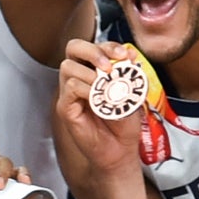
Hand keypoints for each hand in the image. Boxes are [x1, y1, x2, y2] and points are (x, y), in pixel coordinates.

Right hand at [54, 38, 144, 185]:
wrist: (120, 152)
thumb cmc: (124, 124)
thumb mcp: (132, 94)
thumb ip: (129, 76)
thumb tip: (130, 57)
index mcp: (94, 70)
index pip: (94, 46)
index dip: (109, 46)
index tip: (127, 56)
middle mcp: (79, 77)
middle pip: (73, 47)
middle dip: (93, 51)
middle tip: (109, 66)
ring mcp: (70, 93)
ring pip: (68, 67)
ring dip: (91, 74)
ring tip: (108, 89)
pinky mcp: (66, 108)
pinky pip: (70, 88)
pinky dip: (87, 90)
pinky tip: (100, 100)